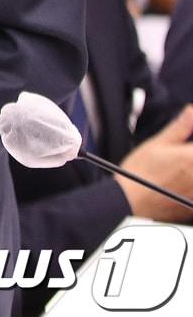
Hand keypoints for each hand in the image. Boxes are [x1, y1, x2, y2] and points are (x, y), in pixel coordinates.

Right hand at [121, 105, 192, 222]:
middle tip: (180, 151)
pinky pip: (192, 189)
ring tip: (176, 167)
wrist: (130, 201)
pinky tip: (177, 181)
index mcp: (192, 157)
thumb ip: (181, 127)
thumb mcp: (157, 143)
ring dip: (189, 170)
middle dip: (189, 152)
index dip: (191, 142)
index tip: (186, 142)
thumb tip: (191, 111)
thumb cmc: (140, 173)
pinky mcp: (192, 204)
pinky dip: (188, 184)